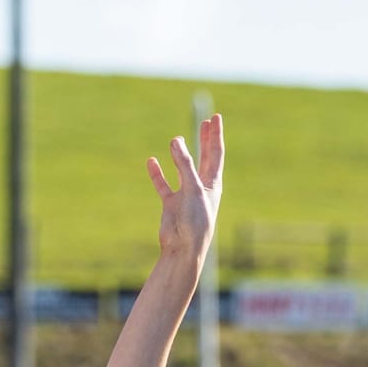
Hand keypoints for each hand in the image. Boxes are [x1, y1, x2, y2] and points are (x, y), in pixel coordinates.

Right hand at [146, 111, 222, 274]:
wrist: (183, 249)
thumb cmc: (195, 222)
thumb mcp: (192, 189)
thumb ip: (185, 164)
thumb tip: (176, 140)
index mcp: (212, 184)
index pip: (215, 153)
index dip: (215, 135)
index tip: (215, 117)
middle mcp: (200, 188)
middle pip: (204, 158)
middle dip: (205, 140)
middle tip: (206, 122)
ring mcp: (185, 196)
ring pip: (183, 169)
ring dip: (180, 154)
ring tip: (176, 139)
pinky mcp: (171, 204)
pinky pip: (163, 185)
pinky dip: (157, 174)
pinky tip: (151, 161)